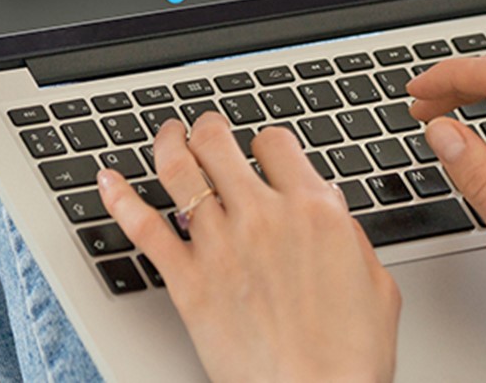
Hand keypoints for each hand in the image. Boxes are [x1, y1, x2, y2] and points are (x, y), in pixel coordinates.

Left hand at [100, 113, 400, 382]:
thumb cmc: (351, 357)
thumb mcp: (377, 284)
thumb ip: (350, 238)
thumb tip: (333, 217)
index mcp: (314, 210)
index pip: (276, 143)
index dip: (267, 142)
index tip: (262, 152)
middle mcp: (263, 216)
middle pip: (220, 143)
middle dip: (211, 128)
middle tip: (207, 128)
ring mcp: (219, 245)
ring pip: (179, 170)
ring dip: (169, 143)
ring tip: (167, 134)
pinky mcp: (187, 282)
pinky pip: (143, 227)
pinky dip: (119, 197)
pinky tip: (108, 180)